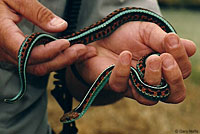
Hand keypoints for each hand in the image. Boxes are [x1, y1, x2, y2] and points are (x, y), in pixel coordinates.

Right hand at [0, 0, 95, 75]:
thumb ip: (38, 13)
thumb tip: (61, 26)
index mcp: (2, 35)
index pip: (28, 53)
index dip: (50, 51)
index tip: (67, 43)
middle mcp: (5, 51)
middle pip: (37, 65)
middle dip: (63, 59)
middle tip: (82, 50)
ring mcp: (9, 55)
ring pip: (39, 67)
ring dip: (62, 61)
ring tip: (81, 52)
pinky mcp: (16, 55)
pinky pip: (37, 63)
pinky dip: (54, 59)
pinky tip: (68, 53)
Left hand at [72, 21, 195, 104]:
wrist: (103, 36)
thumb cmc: (128, 35)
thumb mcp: (147, 32)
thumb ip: (164, 40)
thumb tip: (191, 49)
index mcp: (164, 68)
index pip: (182, 72)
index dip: (181, 59)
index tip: (171, 40)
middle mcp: (152, 82)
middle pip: (174, 94)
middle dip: (173, 77)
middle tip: (164, 57)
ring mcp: (134, 87)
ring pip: (149, 98)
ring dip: (153, 78)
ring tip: (151, 58)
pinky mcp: (116, 85)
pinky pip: (121, 86)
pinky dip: (124, 70)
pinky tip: (125, 54)